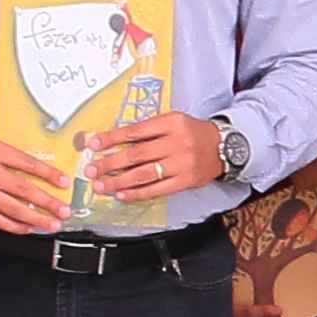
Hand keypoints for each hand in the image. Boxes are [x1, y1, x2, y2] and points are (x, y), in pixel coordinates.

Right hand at [0, 131, 72, 233]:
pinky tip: (29, 227)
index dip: (48, 174)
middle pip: (22, 189)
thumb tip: (42, 173)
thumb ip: (12, 157)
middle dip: (47, 202)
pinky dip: (15, 226)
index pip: (26, 164)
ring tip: (52, 224)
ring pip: (12, 209)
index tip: (64, 182)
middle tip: (64, 210)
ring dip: (36, 219)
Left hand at [87, 112, 224, 208]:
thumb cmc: (193, 132)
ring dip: (118, 181)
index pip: (135, 131)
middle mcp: (176, 143)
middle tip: (92, 170)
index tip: (93, 144)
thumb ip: (148, 130)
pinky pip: (156, 190)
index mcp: (171, 123)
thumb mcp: (173, 121)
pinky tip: (122, 194)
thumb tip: (115, 141)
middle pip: (136, 155)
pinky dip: (137, 193)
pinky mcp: (185, 181)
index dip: (112, 138)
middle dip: (110, 163)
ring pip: (143, 174)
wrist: (224, 147)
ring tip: (101, 185)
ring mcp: (181, 164)